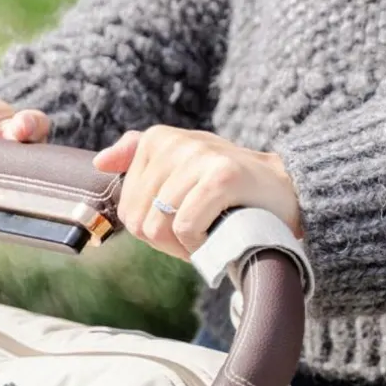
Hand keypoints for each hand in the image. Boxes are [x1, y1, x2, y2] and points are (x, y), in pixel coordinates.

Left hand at [93, 127, 301, 260]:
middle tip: (197, 231)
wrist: (285, 192)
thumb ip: (138, 157)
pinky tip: (218, 232)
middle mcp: (175, 142)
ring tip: (209, 230)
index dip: (151, 229)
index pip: (127, 209)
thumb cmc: (227, 190)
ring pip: (159, 226)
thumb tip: (100, 162)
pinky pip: (185, 227)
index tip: (180, 222)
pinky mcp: (221, 177)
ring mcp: (199, 157)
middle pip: (139, 221)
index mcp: (158, 140)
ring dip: (184, 244)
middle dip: (166, 240)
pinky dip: (200, 243)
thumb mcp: (181, 167)